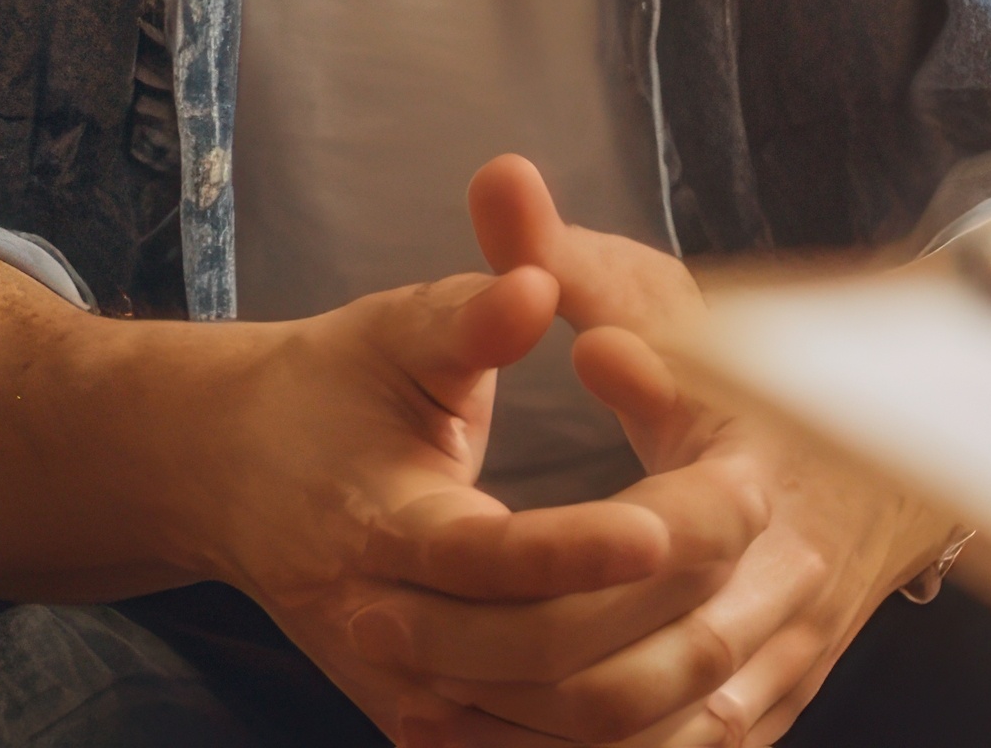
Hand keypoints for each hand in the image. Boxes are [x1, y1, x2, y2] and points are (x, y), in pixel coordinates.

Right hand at [168, 252, 740, 747]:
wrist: (230, 477)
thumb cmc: (327, 389)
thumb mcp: (391, 332)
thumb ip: (467, 317)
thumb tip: (536, 285)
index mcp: (373, 524)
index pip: (484, 559)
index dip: (577, 550)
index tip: (668, 522)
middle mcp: (382, 626)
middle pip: (534, 655)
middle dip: (654, 605)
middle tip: (753, 524)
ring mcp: (405, 690)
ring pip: (552, 724)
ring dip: (663, 670)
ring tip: (760, 592)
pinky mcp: (430, 721)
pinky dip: (627, 725)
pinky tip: (708, 671)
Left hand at [332, 154, 956, 746]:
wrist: (902, 454)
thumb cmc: (763, 376)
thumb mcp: (672, 303)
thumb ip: (570, 258)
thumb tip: (498, 188)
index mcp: (760, 478)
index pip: (661, 541)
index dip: (552, 561)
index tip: (435, 552)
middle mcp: (782, 585)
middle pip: (639, 665)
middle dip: (501, 663)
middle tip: (382, 628)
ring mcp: (779, 661)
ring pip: (647, 732)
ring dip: (526, 732)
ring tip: (417, 696)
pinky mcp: (764, 710)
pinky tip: (480, 739)